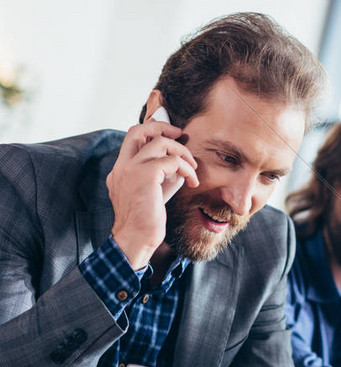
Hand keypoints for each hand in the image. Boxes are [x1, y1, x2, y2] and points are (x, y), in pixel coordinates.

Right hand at [107, 121, 198, 268]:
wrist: (136, 238)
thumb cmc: (146, 221)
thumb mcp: (151, 193)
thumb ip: (158, 176)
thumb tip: (178, 164)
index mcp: (120, 170)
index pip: (132, 139)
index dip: (152, 131)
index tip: (172, 137)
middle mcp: (122, 166)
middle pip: (139, 130)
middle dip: (162, 126)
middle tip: (180, 134)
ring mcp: (131, 169)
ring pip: (159, 142)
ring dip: (181, 152)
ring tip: (192, 168)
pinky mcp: (145, 175)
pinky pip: (172, 161)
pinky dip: (187, 168)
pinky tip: (192, 181)